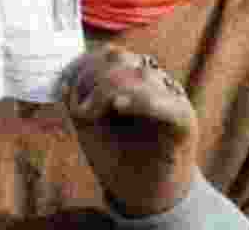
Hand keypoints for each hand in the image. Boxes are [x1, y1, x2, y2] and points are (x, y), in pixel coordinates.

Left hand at [64, 45, 198, 217]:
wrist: (143, 194)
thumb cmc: (115, 156)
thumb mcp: (88, 123)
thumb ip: (77, 96)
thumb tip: (63, 78)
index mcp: (134, 80)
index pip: (109, 54)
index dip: (82, 64)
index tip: (63, 87)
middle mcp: (156, 85)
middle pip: (121, 60)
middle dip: (90, 79)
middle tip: (78, 110)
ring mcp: (173, 101)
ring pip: (141, 76)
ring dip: (106, 90)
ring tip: (90, 116)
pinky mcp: (184, 124)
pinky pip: (168, 106)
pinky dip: (142, 101)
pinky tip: (119, 105)